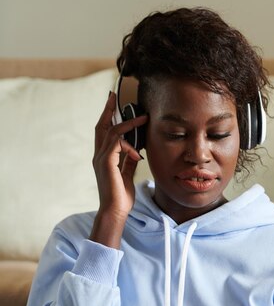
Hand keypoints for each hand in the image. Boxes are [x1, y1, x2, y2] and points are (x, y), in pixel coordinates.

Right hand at [89, 92, 147, 246]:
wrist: (115, 211)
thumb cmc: (121, 196)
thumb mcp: (127, 173)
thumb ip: (128, 159)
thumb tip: (136, 148)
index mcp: (103, 157)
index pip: (104, 131)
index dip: (107, 116)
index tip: (113, 102)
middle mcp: (99, 155)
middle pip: (101, 125)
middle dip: (108, 109)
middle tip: (113, 94)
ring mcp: (101, 159)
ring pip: (111, 132)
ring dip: (128, 123)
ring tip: (143, 118)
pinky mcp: (106, 163)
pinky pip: (116, 144)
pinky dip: (128, 144)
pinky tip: (137, 152)